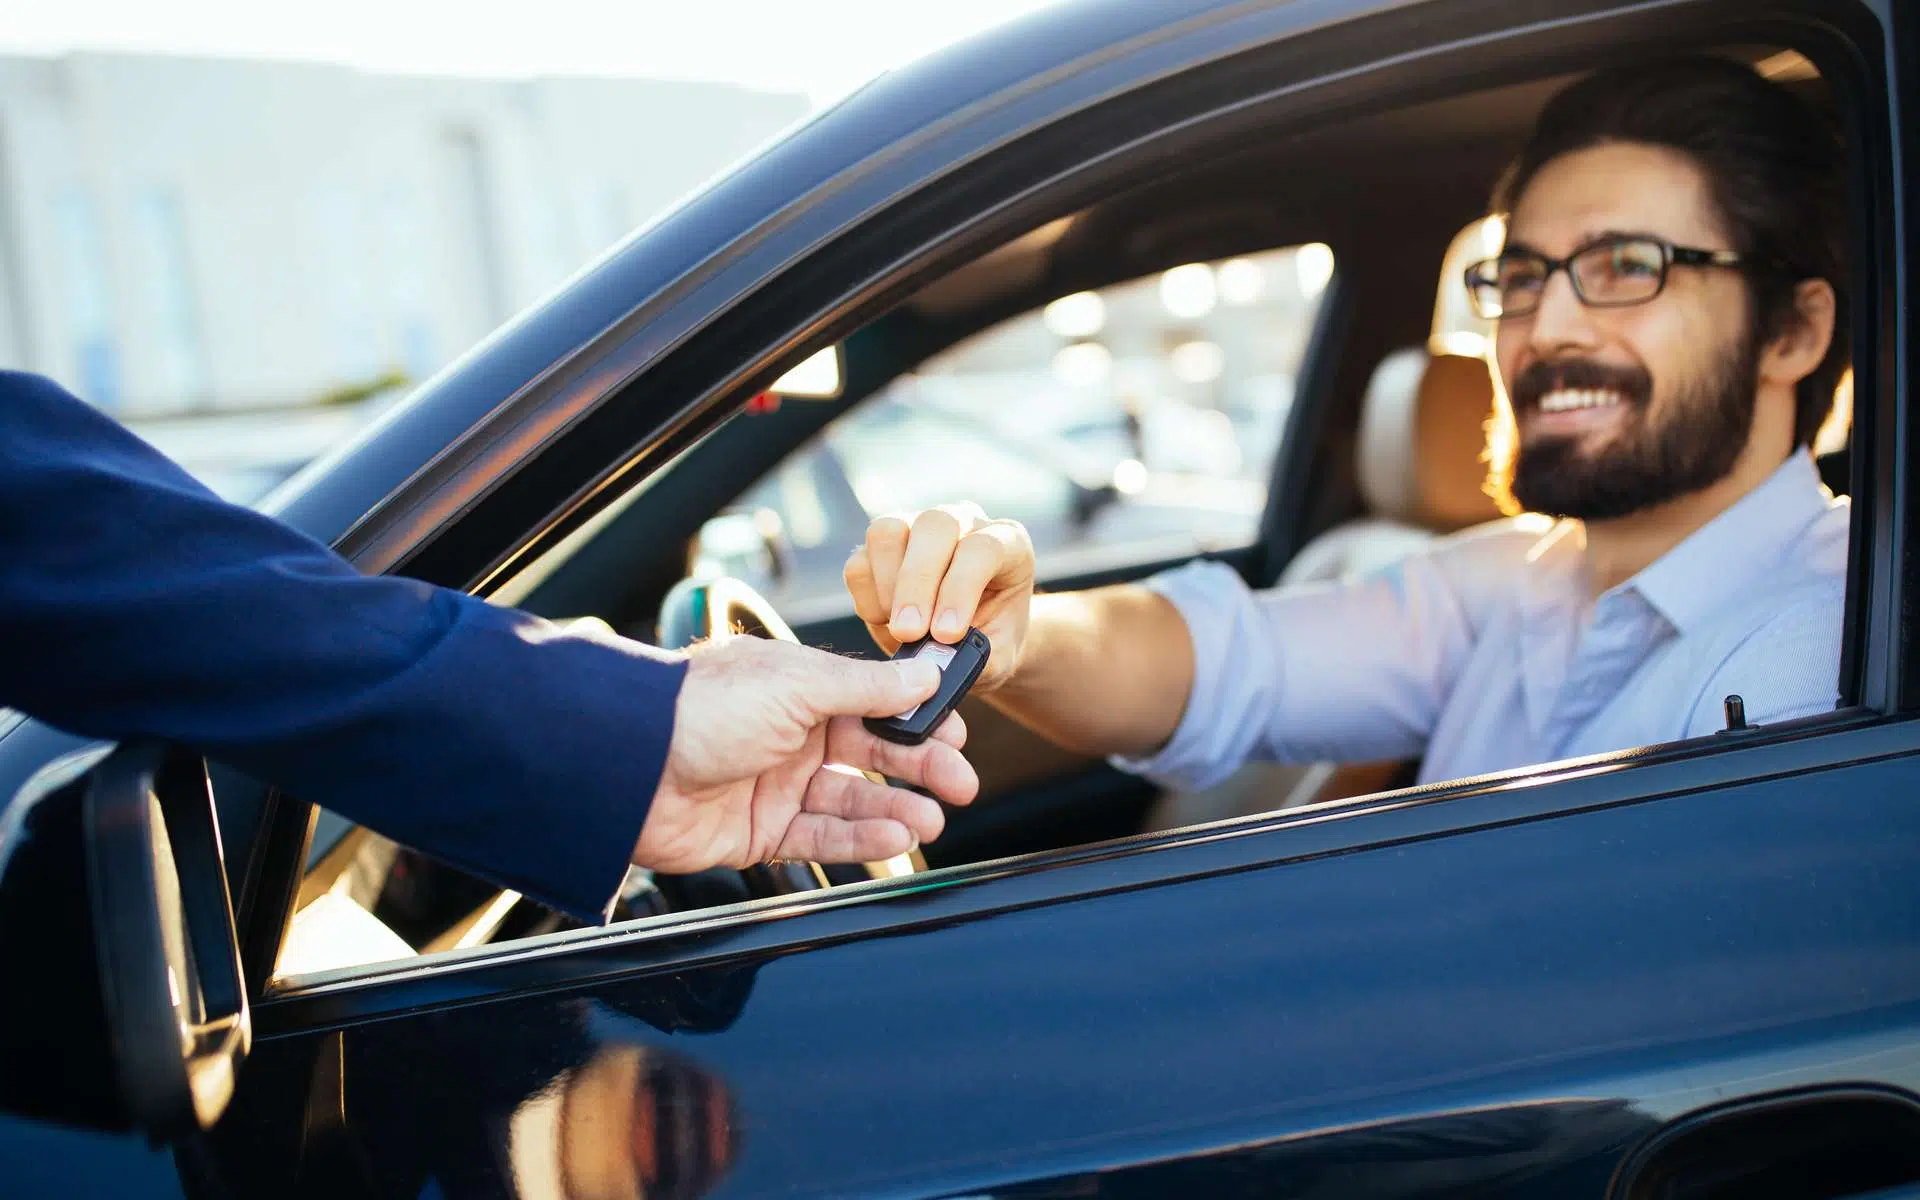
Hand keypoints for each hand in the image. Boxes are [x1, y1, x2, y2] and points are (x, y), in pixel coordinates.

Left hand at [633, 636, 977, 873]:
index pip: (873, 702)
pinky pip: (820, 839)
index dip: (916, 717)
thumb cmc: (701, 709)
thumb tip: (925, 672)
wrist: (626, 768)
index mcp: (797, 686)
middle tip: (961, 784)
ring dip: (895, 810)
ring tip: (931, 821)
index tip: (956, 732)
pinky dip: (860, 841)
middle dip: (920, 768)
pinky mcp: (758, 832)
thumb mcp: (797, 684)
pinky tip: (894, 838)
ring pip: (851, 801)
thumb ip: (867, 687)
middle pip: (870, 754)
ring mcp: (774, 784)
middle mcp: (789, 733)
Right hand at [844, 503, 1034, 690]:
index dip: (960, 589)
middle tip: (909, 634)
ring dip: (887, 586)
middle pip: (933, 526)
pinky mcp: (880, 549)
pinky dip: (866, 599)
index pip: (982, 548)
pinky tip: (886, 623)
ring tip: (900, 630)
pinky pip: (859, 562)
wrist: (973, 639)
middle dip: (917, 584)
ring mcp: (916, 527)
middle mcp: (962, 523)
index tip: (946, 634)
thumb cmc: (993, 641)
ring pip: (887, 532)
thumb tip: (937, 659)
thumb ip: (978, 657)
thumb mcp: (999, 656)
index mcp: (1007, 543)